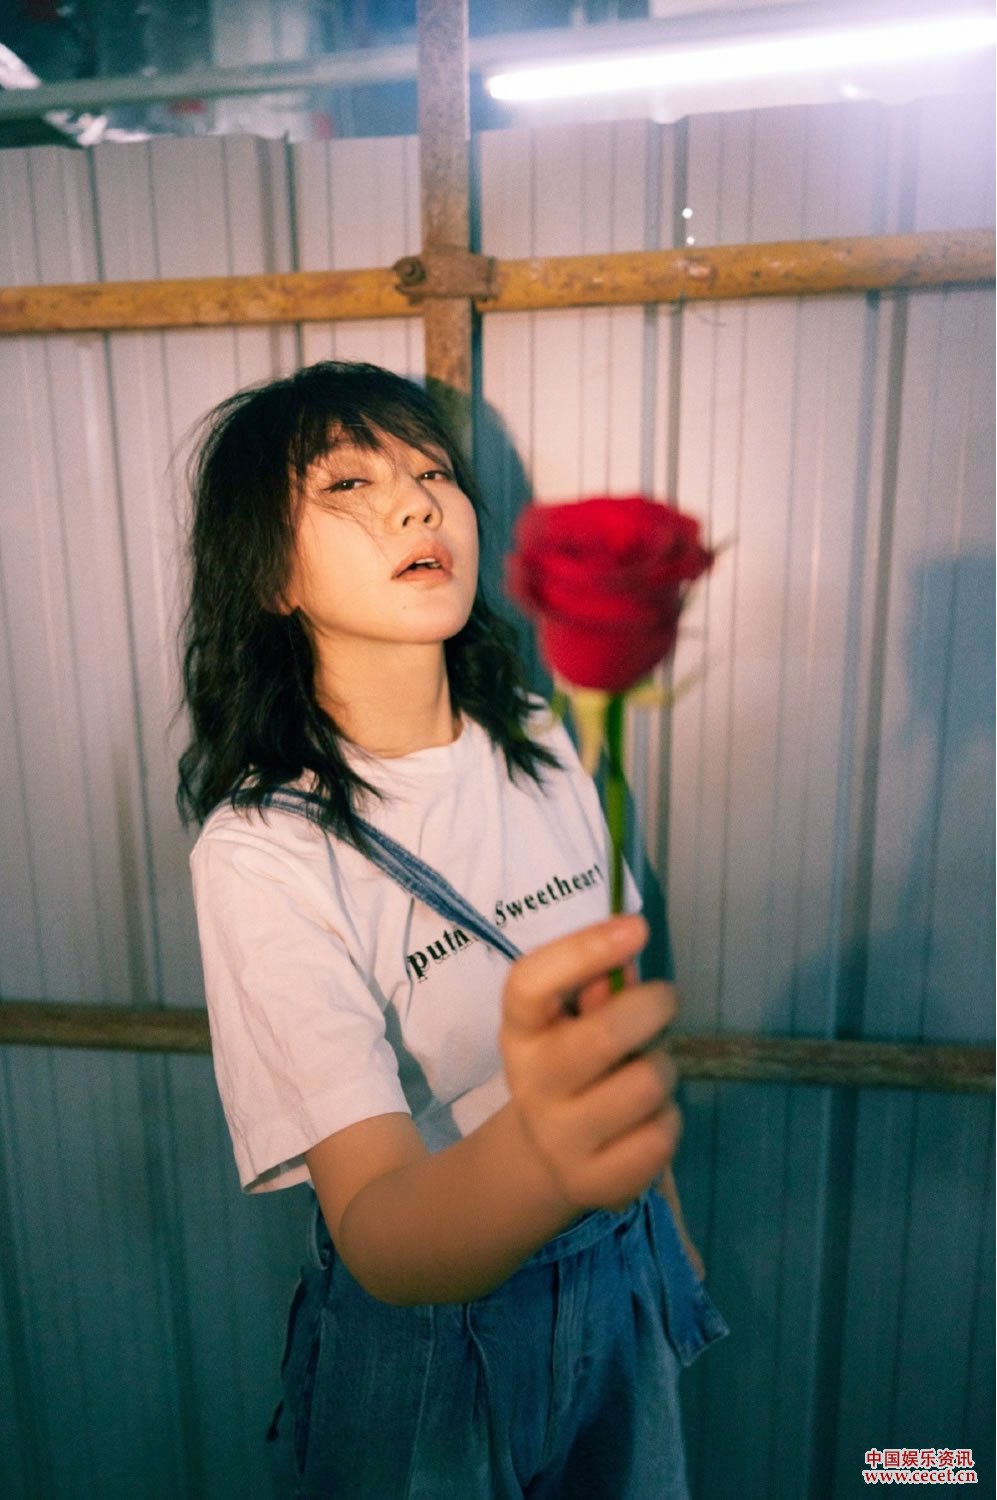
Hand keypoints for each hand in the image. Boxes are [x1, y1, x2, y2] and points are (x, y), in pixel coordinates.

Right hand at [500, 915, 680, 1213]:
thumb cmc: (572, 1065)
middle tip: (665, 1001)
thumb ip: (599, 989)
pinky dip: (668, 1119)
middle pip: (604, 1036)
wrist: (545, 1159)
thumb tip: (629, 962)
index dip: (584, 949)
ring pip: (646, 1084)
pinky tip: (647, 1119)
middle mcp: (530, 1084)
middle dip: (653, 1008)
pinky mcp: (594, 1183)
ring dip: (664, 1067)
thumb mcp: (570, 1021)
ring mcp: (559, 1138)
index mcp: (520, 1031)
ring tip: (648, 1070)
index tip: (637, 927)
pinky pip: (661, 1136)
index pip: (531, 983)